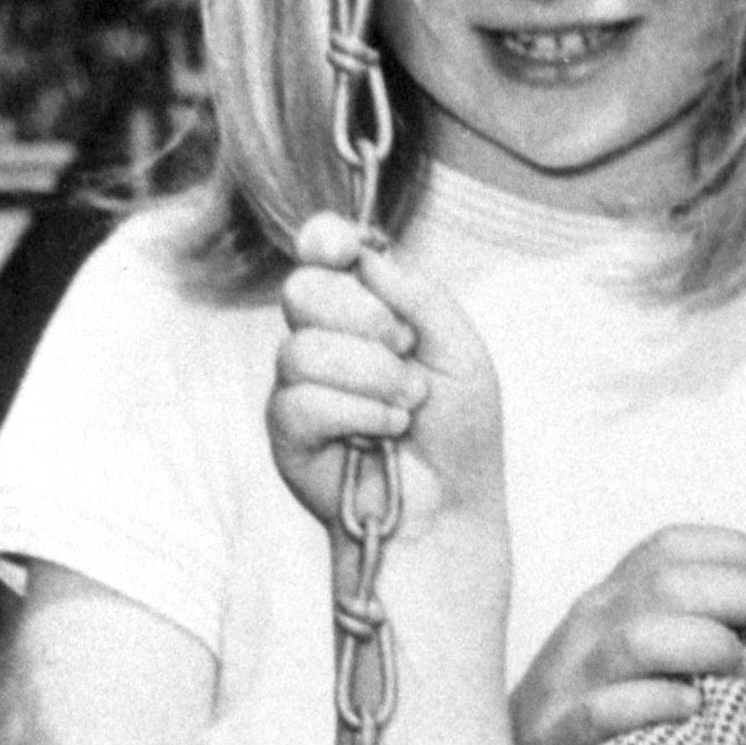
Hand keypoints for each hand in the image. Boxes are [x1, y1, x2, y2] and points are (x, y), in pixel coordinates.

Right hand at [267, 212, 502, 533]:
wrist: (450, 506)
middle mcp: (325, 338)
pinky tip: (386, 431)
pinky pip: (300, 401)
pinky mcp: (286, 431)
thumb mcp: (459, 349)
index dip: (324, 239)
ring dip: (371, 376)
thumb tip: (366, 254)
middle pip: (303, 290)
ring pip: (302, 349)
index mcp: (365, 307)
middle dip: (365, 317)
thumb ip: (418, 295)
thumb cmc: (459, 430)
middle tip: (407, 349)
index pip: (322, 251)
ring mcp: (299, 384)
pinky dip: (356, 414)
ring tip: (407, 405)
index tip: (344, 249)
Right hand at [511, 526, 745, 744]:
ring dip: (708, 645)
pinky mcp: (557, 741)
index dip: (734, 550)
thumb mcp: (629, 651)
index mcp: (609, 600)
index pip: (668, 546)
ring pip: (639, 640)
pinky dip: (654, 703)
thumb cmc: (590, 711)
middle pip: (667, 585)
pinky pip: (604, 711)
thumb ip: (684, 621)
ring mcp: (570, 684)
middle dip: (742, 596)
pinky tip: (692, 709)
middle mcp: (588, 629)